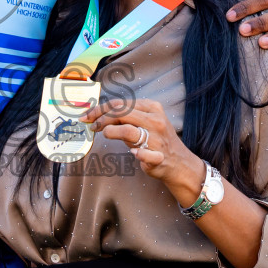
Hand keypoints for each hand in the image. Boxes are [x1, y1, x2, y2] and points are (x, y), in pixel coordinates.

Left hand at [82, 99, 204, 205]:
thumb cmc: (156, 141)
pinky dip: (138, 154)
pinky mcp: (158, 157)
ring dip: (111, 131)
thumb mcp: (145, 122)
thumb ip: (127, 117)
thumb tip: (100, 114)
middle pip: (121, 113)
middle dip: (101, 118)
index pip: (121, 104)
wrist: (179, 163)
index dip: (100, 109)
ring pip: (128, 130)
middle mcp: (155, 121)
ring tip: (105, 135)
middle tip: (91, 126)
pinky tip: (133, 153)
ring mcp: (157, 139)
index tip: (88, 116)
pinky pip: (144, 154)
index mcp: (152, 108)